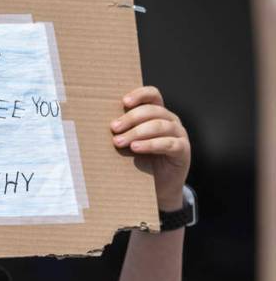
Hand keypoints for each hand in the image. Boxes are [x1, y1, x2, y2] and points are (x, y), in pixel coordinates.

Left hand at [111, 86, 190, 209]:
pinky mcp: (183, 150)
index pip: (153, 95)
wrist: (158, 186)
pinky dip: (150, 144)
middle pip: (153, 111)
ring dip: (137, 133)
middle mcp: (171, 120)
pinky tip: (136, 148)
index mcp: (158, 113)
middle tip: (113, 128)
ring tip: (119, 142)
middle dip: (131, 118)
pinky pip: (168, 143)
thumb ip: (122, 130)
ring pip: (160, 126)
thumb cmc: (141, 160)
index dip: (140, 94)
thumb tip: (96, 123)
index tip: (124, 102)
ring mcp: (179, 134)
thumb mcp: (129, 142)